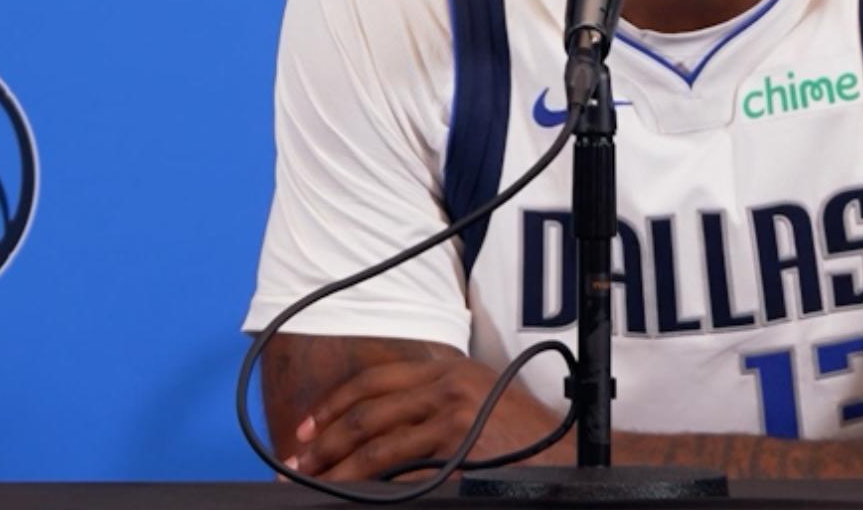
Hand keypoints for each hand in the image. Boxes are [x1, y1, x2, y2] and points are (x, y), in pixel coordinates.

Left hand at [288, 352, 573, 480]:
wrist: (566, 452)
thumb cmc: (522, 435)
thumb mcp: (477, 398)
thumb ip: (434, 399)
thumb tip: (379, 425)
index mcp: (447, 367)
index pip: (374, 379)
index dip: (333, 403)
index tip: (306, 426)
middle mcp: (446, 383)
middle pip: (366, 409)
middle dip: (323, 438)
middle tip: (297, 460)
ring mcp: (451, 413)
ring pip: (374, 441)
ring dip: (336, 466)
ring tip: (314, 481)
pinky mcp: (456, 445)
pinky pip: (398, 467)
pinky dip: (368, 483)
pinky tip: (352, 494)